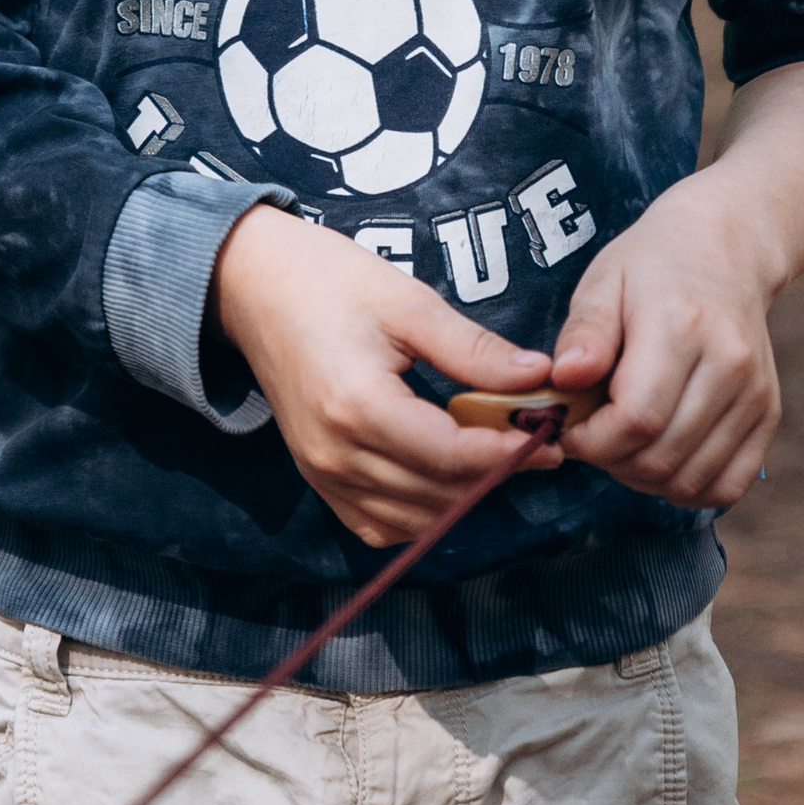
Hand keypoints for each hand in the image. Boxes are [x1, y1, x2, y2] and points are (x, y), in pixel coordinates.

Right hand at [210, 207, 553, 545]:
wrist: (253, 285)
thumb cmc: (329, 281)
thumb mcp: (409, 302)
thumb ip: (473, 349)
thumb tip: (538, 377)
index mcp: (359, 406)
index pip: (451, 457)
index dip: (508, 454)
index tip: (550, 439)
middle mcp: (336, 454)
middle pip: (438, 492)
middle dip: (495, 473)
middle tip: (536, 443)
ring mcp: (321, 472)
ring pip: (413, 518)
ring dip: (462, 496)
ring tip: (495, 454)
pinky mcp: (316, 476)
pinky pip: (378, 523)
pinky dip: (419, 513)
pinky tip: (444, 479)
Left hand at [547, 188, 784, 507]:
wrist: (725, 248)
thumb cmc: (651, 266)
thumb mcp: (605, 282)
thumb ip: (584, 334)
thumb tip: (563, 381)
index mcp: (682, 328)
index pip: (635, 420)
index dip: (592, 441)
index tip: (569, 428)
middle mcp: (729, 365)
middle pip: (662, 457)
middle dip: (611, 462)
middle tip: (592, 435)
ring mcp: (755, 393)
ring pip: (692, 481)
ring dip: (644, 479)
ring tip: (623, 443)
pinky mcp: (768, 413)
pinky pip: (729, 486)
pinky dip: (688, 489)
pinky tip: (661, 458)